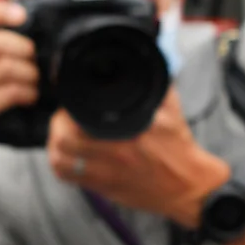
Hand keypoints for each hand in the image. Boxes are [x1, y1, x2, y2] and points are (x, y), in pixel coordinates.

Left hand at [46, 84, 231, 227]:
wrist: (188, 185)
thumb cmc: (178, 147)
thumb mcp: (170, 107)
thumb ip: (155, 79)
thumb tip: (144, 57)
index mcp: (130, 130)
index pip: (83, 116)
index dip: (69, 106)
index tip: (71, 98)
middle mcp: (116, 153)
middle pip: (65, 137)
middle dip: (59, 122)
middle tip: (64, 116)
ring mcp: (108, 173)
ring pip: (61, 159)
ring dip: (55, 144)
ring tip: (61, 134)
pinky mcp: (104, 188)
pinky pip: (69, 177)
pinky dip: (61, 165)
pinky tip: (67, 155)